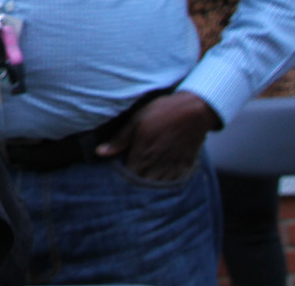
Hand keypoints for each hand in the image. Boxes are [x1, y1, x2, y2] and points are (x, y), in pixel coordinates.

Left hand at [95, 91, 216, 181]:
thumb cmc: (161, 112)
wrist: (194, 110)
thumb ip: (119, 139)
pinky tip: (161, 180)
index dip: (123, 178)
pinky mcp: (185, 165)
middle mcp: (158, 163)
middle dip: (136, 184)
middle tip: (129, 181)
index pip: (130, 176)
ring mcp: (173, 166)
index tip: (118, 176)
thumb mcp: (136, 121)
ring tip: (144, 183)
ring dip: (151, 185)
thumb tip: (99, 153)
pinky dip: (167, 183)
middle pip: (144, 183)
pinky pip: (175, 181)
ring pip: (159, 184)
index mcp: (143, 154)